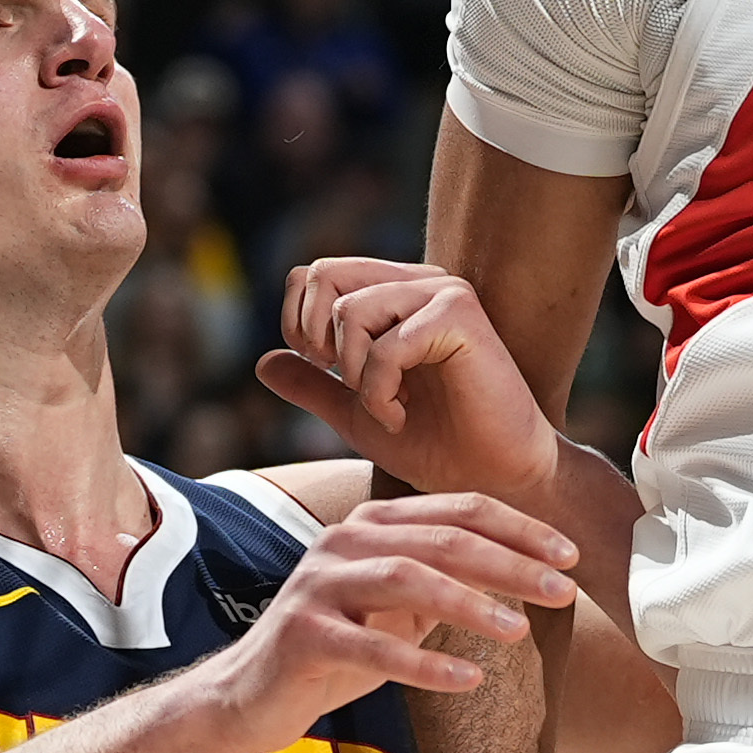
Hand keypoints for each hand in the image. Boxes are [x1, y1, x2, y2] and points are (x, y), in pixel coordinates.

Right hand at [222, 493, 577, 737]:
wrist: (250, 695)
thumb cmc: (338, 648)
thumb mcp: (399, 609)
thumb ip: (447, 583)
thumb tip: (527, 575)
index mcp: (374, 525)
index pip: (459, 512)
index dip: (520, 530)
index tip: (570, 555)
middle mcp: (345, 541)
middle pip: (443, 540)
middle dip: (511, 563)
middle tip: (564, 589)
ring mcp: (319, 584)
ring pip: (407, 579)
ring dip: (471, 604)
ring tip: (520, 630)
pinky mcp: (302, 634)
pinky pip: (370, 647)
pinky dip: (424, 663)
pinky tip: (469, 679)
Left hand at [262, 261, 564, 503]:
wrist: (490, 479)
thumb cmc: (436, 446)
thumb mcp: (356, 413)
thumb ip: (313, 385)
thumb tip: (262, 362)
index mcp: (394, 293)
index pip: (313, 274)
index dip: (299, 325)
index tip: (329, 373)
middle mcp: (418, 282)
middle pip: (322, 274)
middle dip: (316, 339)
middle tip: (348, 384)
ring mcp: (442, 293)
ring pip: (350, 310)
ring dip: (355, 374)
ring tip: (386, 408)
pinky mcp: (460, 316)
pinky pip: (387, 344)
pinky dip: (379, 392)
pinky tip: (399, 417)